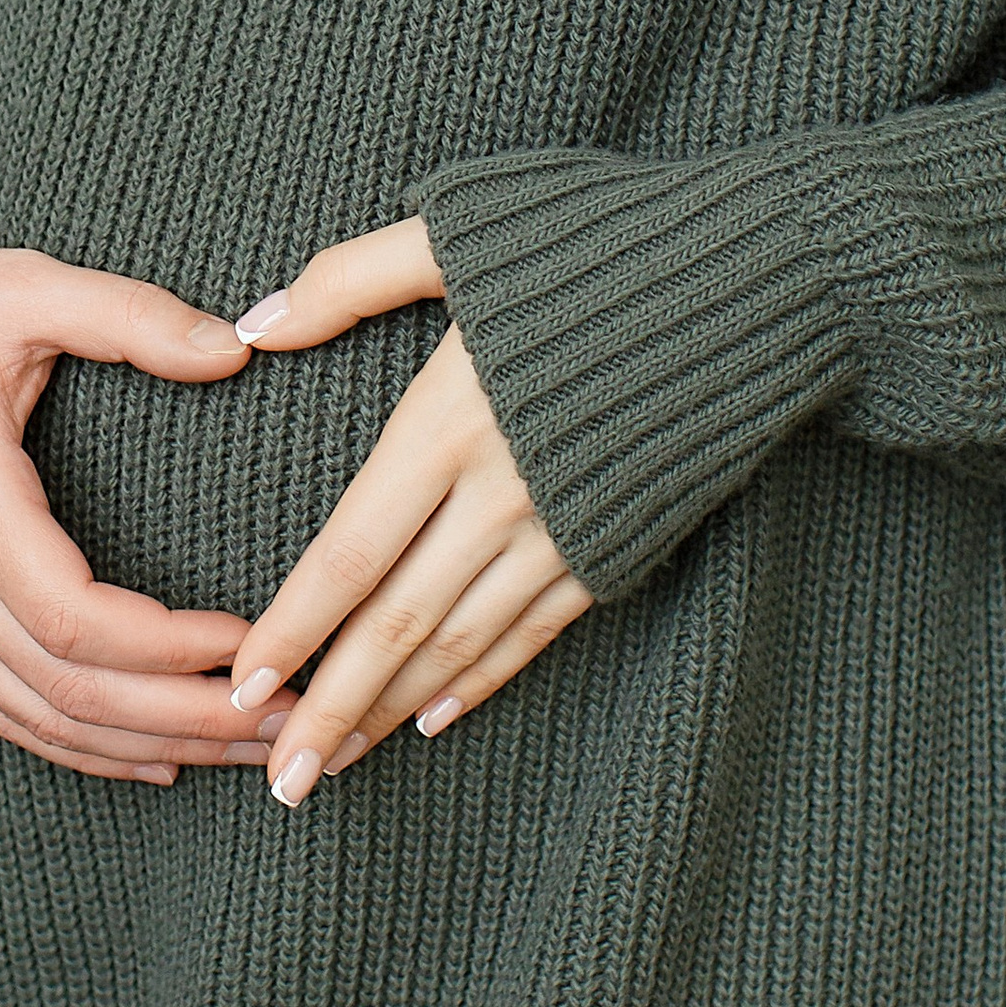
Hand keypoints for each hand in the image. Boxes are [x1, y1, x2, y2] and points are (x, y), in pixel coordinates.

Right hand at [0, 224, 297, 786]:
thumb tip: (237, 348)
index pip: (74, 619)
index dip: (169, 649)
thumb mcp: (20, 284)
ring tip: (247, 747)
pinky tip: (153, 755)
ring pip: (37, 716)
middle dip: (187, 717)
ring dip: (146, 744)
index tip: (254, 641)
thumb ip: (129, 315)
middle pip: (68, 690)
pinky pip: (1, 704)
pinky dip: (80, 744)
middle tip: (289, 720)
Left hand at [226, 223, 1005, 804]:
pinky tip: (432, 717)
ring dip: (390, 711)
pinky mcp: (620, 544)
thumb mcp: (460, 228)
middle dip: (331, 709)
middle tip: (278, 778)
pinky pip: (535, 632)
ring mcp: (567, 529)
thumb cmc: (600, 235)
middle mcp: (504, 493)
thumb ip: (350, 279)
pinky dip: (480, 681)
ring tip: (332, 766)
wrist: (763, 274)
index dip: (293, 628)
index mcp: (449, 421)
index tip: (242, 686)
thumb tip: (252, 326)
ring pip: (461, 644)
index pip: (349, 553)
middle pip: (397, 624)